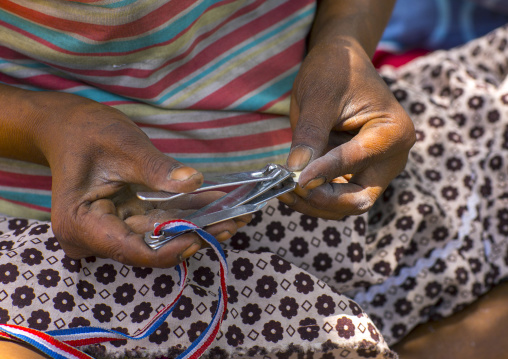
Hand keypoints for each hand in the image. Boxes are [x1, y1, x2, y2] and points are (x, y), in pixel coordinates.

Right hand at [30, 92, 247, 266]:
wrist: (69, 128)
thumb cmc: (87, 133)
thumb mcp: (123, 146)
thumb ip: (157, 168)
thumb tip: (194, 181)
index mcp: (81, 224)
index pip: (131, 251)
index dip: (170, 250)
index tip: (203, 237)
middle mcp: (95, 236)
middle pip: (152, 245)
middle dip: (196, 233)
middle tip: (235, 221)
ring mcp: (111, 230)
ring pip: (161, 235)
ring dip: (198, 224)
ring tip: (237, 214)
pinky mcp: (126, 220)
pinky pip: (160, 220)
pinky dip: (188, 212)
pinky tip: (219, 204)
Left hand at [279, 39, 414, 218]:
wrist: (341, 62)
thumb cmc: (334, 70)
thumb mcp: (318, 97)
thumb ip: (310, 135)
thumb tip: (297, 173)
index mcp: (392, 132)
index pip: (356, 161)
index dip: (324, 172)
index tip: (295, 180)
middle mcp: (392, 158)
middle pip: (359, 198)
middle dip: (322, 200)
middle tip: (288, 191)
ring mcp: (377, 169)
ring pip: (347, 204)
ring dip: (315, 203)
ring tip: (283, 190)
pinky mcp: (359, 173)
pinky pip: (339, 195)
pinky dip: (316, 196)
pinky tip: (291, 187)